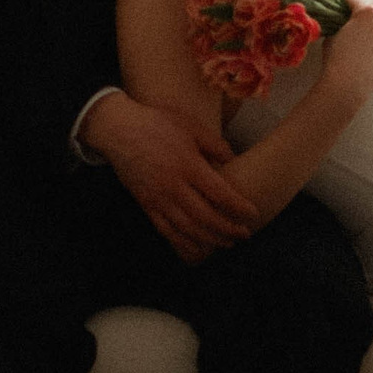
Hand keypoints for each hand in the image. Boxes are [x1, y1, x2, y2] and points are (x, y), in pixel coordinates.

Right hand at [86, 91, 258, 264]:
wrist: (119, 131)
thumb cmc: (158, 123)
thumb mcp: (192, 127)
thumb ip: (215, 145)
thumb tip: (233, 158)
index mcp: (189, 165)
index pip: (220, 194)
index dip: (238, 207)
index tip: (253, 214)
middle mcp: (174, 186)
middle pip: (206, 217)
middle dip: (228, 229)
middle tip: (245, 234)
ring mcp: (158, 198)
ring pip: (188, 228)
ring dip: (210, 239)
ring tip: (227, 243)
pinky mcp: (146, 205)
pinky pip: (166, 230)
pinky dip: (183, 243)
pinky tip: (196, 249)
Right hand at [328, 3, 372, 105]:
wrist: (347, 85)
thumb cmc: (336, 60)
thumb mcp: (333, 35)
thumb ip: (341, 24)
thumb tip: (343, 23)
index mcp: (366, 13)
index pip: (356, 0)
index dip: (347, 1)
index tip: (344, 2)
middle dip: (369, 13)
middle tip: (360, 21)